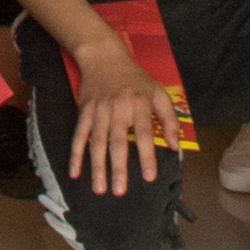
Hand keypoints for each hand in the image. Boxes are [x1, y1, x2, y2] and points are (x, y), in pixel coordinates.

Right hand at [67, 36, 186, 193]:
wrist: (104, 57)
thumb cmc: (135, 79)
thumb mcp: (159, 93)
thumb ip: (170, 119)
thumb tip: (174, 146)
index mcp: (140, 104)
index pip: (143, 133)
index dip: (146, 155)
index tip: (149, 177)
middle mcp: (118, 108)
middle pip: (117, 141)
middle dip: (118, 167)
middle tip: (120, 191)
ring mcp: (99, 111)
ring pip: (97, 142)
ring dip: (97, 167)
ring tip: (100, 189)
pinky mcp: (84, 112)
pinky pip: (79, 136)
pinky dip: (75, 155)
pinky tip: (75, 172)